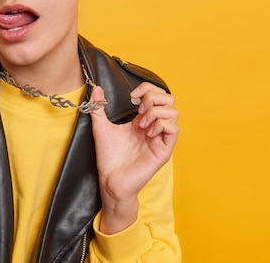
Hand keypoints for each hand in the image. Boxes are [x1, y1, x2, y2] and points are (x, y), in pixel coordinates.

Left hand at [89, 82, 178, 233]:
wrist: (111, 180)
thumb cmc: (108, 157)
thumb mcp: (101, 127)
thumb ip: (98, 107)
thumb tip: (96, 89)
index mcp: (142, 119)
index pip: (157, 94)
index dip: (147, 89)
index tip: (132, 96)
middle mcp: (154, 126)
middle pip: (169, 99)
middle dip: (154, 97)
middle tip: (139, 108)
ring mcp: (160, 138)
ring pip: (173, 112)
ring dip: (156, 112)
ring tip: (142, 123)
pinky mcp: (164, 150)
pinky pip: (173, 129)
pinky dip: (160, 125)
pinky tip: (147, 132)